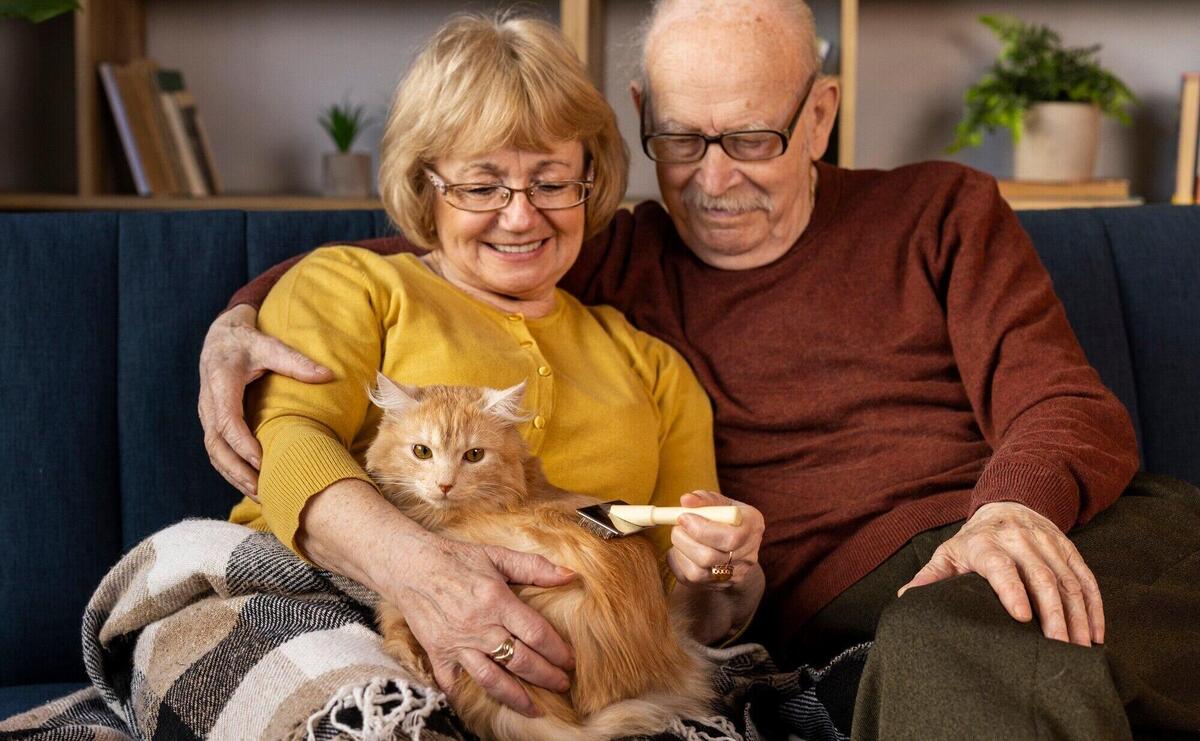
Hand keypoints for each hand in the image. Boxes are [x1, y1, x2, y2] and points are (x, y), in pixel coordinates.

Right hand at [198, 304, 332, 498]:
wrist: (221, 337)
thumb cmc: (247, 342)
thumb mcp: (270, 346)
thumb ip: (296, 362)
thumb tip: (327, 375)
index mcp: (221, 383)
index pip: (226, 421)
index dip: (242, 444)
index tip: (261, 461)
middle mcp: (209, 403)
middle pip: (216, 445)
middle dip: (237, 470)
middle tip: (262, 489)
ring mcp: (207, 414)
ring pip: (213, 453)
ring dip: (233, 476)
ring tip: (260, 495)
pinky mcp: (211, 422)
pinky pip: (216, 451)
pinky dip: (231, 470)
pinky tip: (252, 485)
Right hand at [393, 536, 576, 716]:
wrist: (410, 565)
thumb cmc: (456, 558)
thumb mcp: (497, 555)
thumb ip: (535, 567)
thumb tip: (569, 575)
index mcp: (497, 600)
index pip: (536, 634)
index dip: (558, 651)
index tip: (570, 661)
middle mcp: (479, 626)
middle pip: (520, 661)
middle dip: (546, 676)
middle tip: (562, 684)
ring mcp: (457, 643)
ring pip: (492, 679)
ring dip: (516, 697)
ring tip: (534, 708)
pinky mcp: (438, 653)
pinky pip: (453, 682)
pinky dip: (467, 695)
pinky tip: (484, 704)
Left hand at [667, 490, 764, 590]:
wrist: (735, 545)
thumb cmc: (725, 517)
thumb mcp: (720, 502)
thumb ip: (704, 499)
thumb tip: (686, 500)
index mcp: (753, 527)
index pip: (731, 538)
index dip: (701, 529)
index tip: (683, 517)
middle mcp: (748, 555)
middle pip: (710, 558)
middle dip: (685, 540)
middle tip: (677, 527)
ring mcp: (734, 575)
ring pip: (697, 573)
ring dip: (680, 551)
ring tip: (680, 536)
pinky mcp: (717, 586)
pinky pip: (688, 579)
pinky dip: (678, 561)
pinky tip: (682, 549)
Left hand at [898, 501, 1103, 646]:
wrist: (1008, 504)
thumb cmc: (973, 540)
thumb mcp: (948, 553)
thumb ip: (930, 576)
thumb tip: (906, 599)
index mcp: (985, 543)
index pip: (1000, 565)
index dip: (1011, 589)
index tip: (1022, 617)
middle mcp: (1019, 540)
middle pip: (1042, 577)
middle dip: (1054, 615)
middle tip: (1059, 649)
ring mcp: (1048, 543)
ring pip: (1068, 581)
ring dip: (1078, 617)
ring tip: (1080, 650)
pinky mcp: (1069, 548)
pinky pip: (1086, 578)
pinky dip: (1094, 607)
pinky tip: (1096, 634)